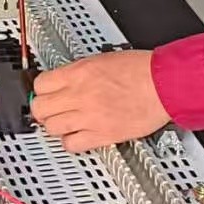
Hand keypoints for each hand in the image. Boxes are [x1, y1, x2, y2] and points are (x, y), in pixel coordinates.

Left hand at [31, 50, 169, 152]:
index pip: (41, 84)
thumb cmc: (141, 70)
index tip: (45, 92)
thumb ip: (80, 71)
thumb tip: (65, 80)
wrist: (163, 85)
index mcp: (80, 72)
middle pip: (41, 108)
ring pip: (52, 127)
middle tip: (49, 109)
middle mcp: (80, 95)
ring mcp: (89, 117)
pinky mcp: (102, 135)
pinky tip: (77, 135)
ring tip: (63, 122)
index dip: (41, 89)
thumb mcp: (102, 58)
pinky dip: (71, 142)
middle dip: (42, 108)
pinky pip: (72, 144)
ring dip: (55, 125)